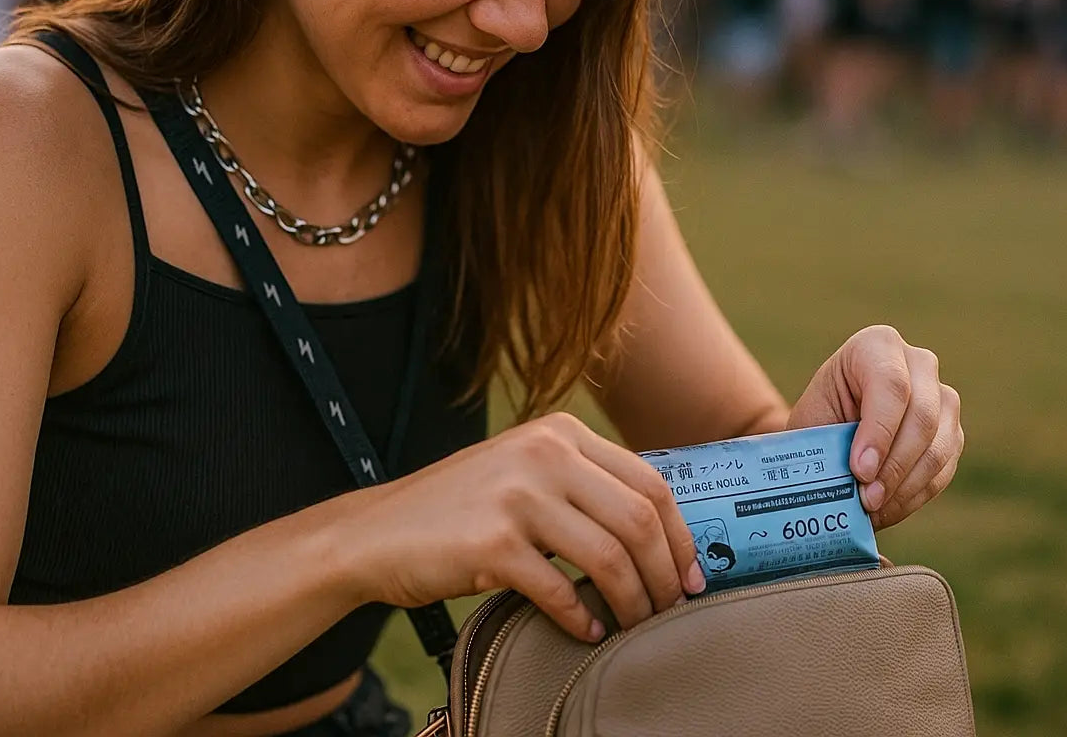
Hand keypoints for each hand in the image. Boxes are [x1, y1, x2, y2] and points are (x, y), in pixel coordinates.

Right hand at [341, 413, 703, 642]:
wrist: (374, 533)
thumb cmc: (459, 511)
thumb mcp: (524, 470)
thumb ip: (582, 483)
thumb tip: (660, 533)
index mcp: (560, 433)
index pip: (650, 481)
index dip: (680, 534)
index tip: (691, 573)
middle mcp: (543, 454)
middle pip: (639, 519)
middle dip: (666, 573)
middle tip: (672, 609)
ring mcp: (517, 496)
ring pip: (609, 556)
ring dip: (633, 601)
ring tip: (634, 626)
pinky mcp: (492, 544)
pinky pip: (560, 589)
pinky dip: (583, 618)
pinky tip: (587, 633)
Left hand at [786, 325, 963, 529]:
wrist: (832, 430)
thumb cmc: (818, 421)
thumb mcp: (813, 422)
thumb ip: (828, 445)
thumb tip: (844, 486)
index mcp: (877, 345)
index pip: (891, 385)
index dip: (879, 431)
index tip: (860, 470)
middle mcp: (918, 364)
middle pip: (922, 416)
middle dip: (894, 465)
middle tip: (867, 499)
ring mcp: (942, 398)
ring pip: (939, 446)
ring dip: (906, 485)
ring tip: (873, 508)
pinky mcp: (952, 432)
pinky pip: (944, 468)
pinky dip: (916, 494)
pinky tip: (888, 507)